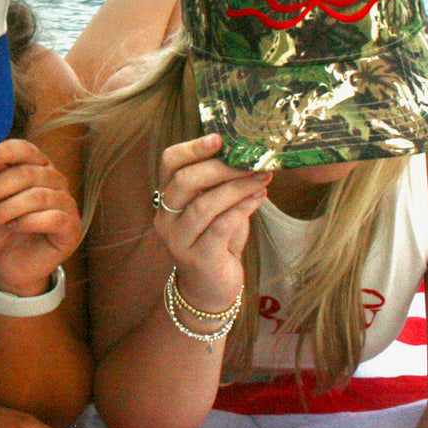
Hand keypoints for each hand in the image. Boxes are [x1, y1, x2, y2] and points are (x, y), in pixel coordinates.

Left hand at [0, 139, 81, 297]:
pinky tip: (11, 228)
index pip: (27, 150)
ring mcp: (67, 204)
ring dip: (5, 209)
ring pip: (37, 196)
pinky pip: (52, 218)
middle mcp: (56, 181)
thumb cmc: (0, 227)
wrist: (6, 264)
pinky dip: (27, 222)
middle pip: (27, 174)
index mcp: (38, 167)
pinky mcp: (72, 228)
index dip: (6, 150)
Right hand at [153, 133, 269, 311]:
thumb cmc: (217, 242)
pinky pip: (220, 226)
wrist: (212, 290)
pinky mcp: (198, 257)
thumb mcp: (217, 209)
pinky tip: (260, 197)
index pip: (170, 163)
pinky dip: (242, 208)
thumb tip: (249, 156)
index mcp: (167, 198)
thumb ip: (223, 186)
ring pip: (204, 204)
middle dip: (221, 167)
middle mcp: (165, 217)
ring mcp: (178, 239)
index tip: (220, 138)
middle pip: (185, 181)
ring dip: (237, 187)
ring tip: (262, 176)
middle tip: (252, 160)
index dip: (192, 147)